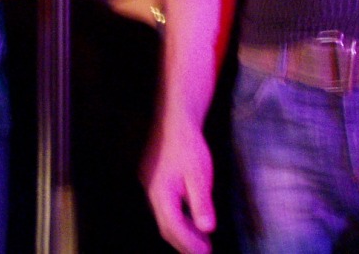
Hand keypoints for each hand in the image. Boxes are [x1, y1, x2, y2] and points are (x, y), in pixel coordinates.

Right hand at [142, 119, 216, 253]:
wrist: (175, 118)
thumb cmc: (189, 145)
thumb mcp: (200, 174)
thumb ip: (201, 202)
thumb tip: (207, 228)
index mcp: (161, 193)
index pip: (173, 227)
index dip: (189, 244)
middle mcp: (151, 192)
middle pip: (166, 226)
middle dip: (184, 243)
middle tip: (204, 253)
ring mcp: (150, 185)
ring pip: (164, 217)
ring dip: (182, 232)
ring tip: (201, 242)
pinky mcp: (154, 180)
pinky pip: (164, 206)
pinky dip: (178, 218)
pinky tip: (191, 219)